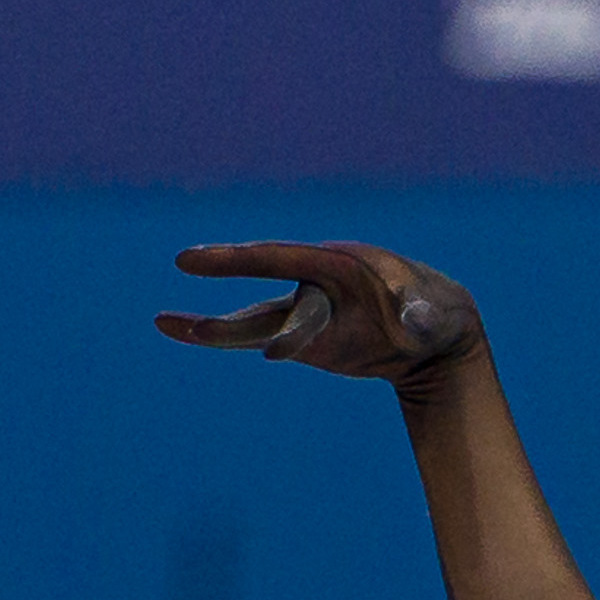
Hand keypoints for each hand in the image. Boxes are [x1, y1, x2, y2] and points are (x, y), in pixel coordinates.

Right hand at [157, 239, 484, 382]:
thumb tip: (412, 313)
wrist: (432, 335)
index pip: (284, 259)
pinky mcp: (305, 341)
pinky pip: (263, 341)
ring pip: (254, 322)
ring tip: (164, 324)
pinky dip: (230, 341)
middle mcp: (315, 284)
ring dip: (215, 327)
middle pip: (265, 294)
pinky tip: (190, 334)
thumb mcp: (434, 314)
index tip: (201, 257)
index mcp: (340, 265)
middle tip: (185, 263)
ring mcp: (306, 312)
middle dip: (228, 281)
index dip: (243, 258)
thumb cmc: (434, 313)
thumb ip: (420, 313)